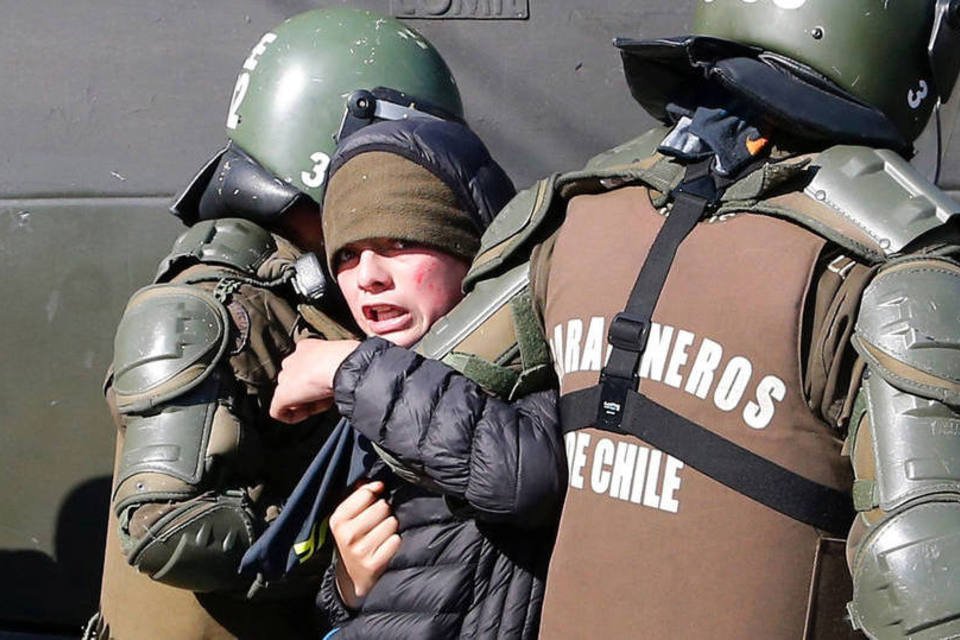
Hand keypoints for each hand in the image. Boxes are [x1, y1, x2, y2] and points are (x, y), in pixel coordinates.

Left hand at [270, 338, 359, 422]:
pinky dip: (293, 416)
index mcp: (307, 347)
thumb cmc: (349, 359)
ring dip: (306, 402)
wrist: (341, 363)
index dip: (319, 380)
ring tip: (323, 401)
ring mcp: (285, 377)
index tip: (331, 385)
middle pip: (296, 381)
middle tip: (327, 396)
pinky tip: (308, 414)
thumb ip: (336, 367)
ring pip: (290, 395)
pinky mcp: (282, 395)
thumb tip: (341, 378)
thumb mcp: (344, 359)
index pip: (307, 366)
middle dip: (310, 392)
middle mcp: (292, 359)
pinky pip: (279, 411)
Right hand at [330, 481, 400, 607]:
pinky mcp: (374, 564)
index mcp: (338, 520)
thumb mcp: (348, 520)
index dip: (376, 495)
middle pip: (382, 506)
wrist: (352, 579)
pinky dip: (395, 542)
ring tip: (383, 535)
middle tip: (379, 523)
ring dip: (392, 527)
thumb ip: (359, 496)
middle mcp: (347, 534)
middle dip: (385, 512)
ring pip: (392, 522)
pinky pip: (396, 540)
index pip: (366, 493)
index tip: (375, 501)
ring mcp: (360, 550)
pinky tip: (387, 547)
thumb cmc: (355, 541)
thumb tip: (376, 483)